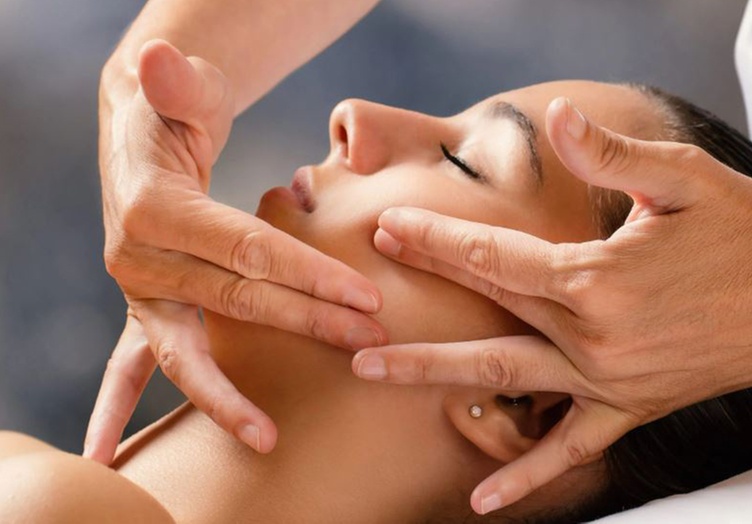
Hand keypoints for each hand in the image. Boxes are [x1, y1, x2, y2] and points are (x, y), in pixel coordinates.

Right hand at [84, 40, 387, 463]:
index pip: (245, 250)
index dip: (305, 274)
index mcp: (154, 209)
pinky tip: (122, 453)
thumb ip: (177, 82)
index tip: (364, 296)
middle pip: (237, 302)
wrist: (142, 139)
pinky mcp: (148, 310)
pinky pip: (140, 366)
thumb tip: (159, 59)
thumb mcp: (180, 90)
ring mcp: (140, 292)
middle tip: (370, 342)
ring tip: (268, 436)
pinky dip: (135, 408)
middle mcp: (139, 258)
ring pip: (195, 349)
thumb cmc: (175, 110)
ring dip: (235, 392)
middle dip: (307, 323)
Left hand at [350, 98, 751, 512]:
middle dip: (421, 296)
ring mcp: (609, 380)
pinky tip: (485, 501)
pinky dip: (527, 475)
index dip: (436, 238)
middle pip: (486, 312)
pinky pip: (570, 448)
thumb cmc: (747, 229)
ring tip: (374, 372)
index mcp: (595, 278)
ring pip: (505, 380)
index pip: (494, 256)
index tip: (389, 227)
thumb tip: (559, 116)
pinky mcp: (632, 407)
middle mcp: (593, 336)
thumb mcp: (682, 179)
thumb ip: (611, 153)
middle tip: (359, 298)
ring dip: (435, 375)